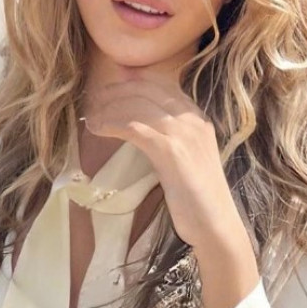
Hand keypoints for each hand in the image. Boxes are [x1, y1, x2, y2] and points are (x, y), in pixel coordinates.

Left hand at [82, 72, 245, 250]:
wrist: (215, 224)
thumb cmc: (196, 197)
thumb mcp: (185, 157)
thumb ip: (167, 137)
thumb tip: (137, 124)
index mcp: (197, 116)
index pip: (159, 85)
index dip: (129, 83)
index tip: (107, 91)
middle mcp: (192, 118)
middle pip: (146, 89)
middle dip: (114, 92)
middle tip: (92, 103)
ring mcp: (184, 132)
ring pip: (138, 105)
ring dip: (108, 108)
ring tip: (90, 119)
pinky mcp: (172, 150)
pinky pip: (135, 127)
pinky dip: (113, 124)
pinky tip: (99, 130)